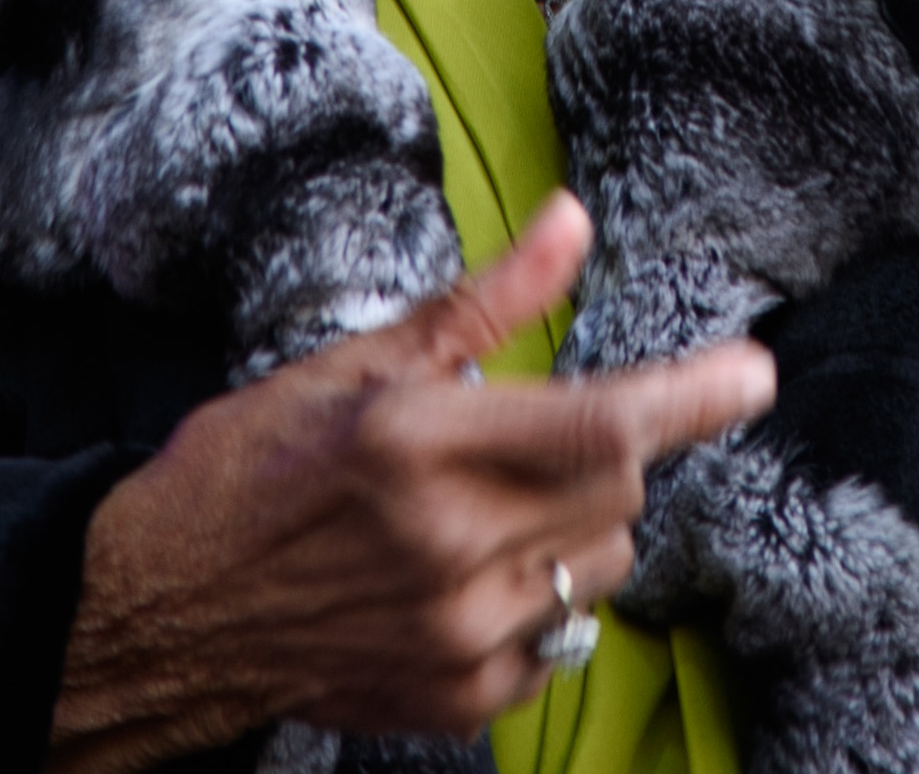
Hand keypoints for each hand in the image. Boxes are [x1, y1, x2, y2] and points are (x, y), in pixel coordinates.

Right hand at [49, 193, 773, 770]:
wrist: (163, 608)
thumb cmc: (254, 466)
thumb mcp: (360, 362)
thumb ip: (486, 302)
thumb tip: (572, 222)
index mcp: (420, 443)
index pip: (603, 421)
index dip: (693, 396)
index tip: (755, 374)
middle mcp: (446, 543)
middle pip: (617, 490)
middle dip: (606, 448)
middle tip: (534, 434)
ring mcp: (454, 632)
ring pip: (598, 566)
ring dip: (574, 525)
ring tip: (485, 507)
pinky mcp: (455, 697)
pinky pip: (557, 641)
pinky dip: (536, 600)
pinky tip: (463, 575)